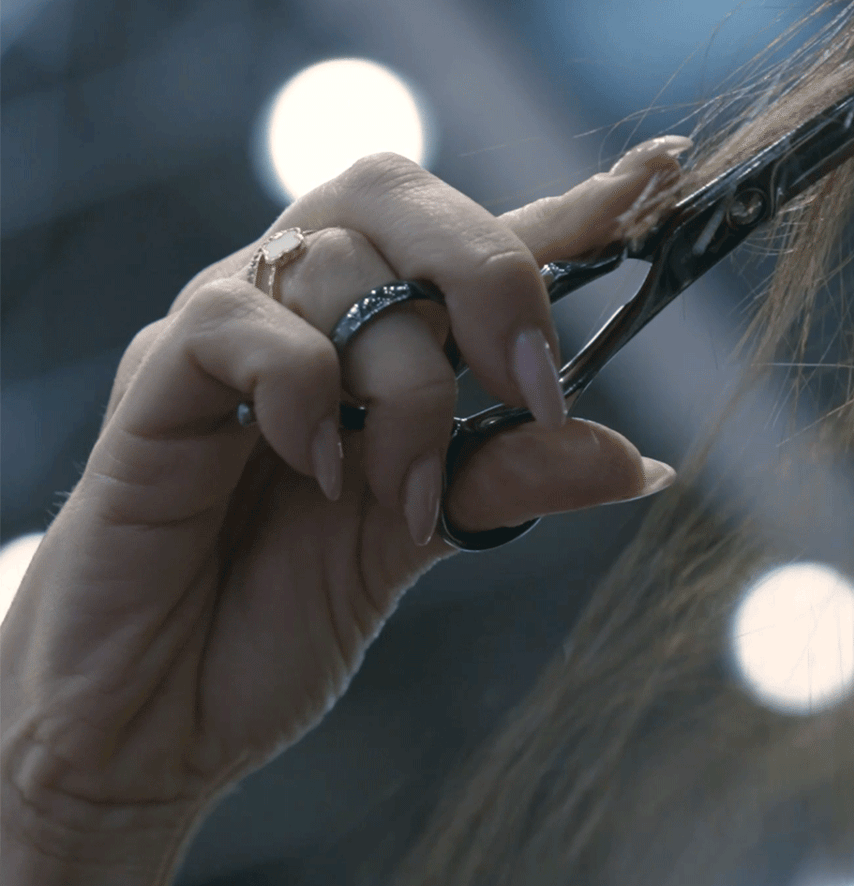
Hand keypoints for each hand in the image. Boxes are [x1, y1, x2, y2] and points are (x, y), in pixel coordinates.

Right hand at [0, 140, 685, 868]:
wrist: (156, 712)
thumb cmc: (278, 610)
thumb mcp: (425, 538)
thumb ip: (515, 481)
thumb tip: (644, 461)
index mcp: (378, 336)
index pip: (483, 236)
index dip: (575, 202)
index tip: (665, 173)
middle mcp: (304, 311)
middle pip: (399, 195)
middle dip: (490, 275)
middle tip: (528, 383)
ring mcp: (227, 337)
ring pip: (331, 262)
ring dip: (402, 385)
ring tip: (400, 491)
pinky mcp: (155, 381)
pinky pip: (239, 324)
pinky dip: (304, 389)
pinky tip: (316, 468)